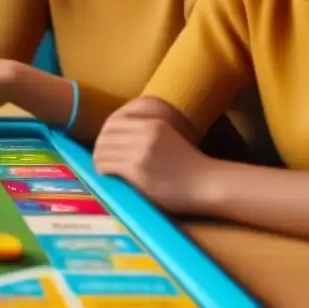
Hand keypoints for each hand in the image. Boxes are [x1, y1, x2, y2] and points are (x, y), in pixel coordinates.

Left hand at [94, 102, 215, 213]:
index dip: (105, 133)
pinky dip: (103, 170)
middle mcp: (145, 134)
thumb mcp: (168, 139)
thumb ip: (145, 135)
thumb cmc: (190, 167)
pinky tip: (108, 176)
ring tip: (104, 169)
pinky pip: (108, 165)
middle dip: (100, 147)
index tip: (104, 144)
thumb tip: (117, 140)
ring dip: (99, 160)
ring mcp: (141, 151)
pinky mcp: (138, 170)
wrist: (209, 185)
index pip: (114, 122)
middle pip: (106, 135)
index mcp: (153, 124)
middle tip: (101, 159)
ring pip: (103, 150)